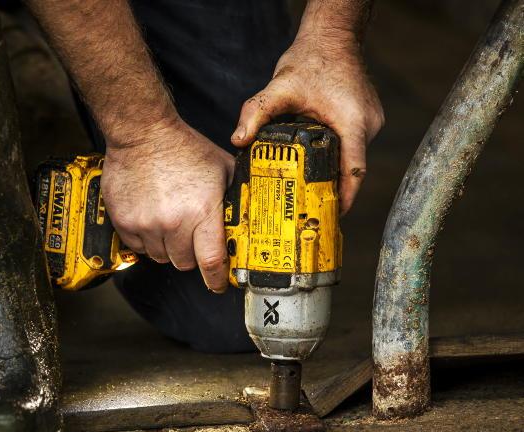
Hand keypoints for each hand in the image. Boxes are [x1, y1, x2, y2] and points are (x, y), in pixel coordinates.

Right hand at [102, 118, 233, 292]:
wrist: (143, 133)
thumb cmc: (184, 148)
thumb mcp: (222, 169)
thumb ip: (234, 197)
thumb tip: (249, 220)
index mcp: (202, 211)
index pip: (212, 262)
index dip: (217, 280)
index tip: (219, 284)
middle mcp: (174, 223)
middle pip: (185, 263)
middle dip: (191, 255)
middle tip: (191, 237)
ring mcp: (146, 224)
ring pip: (161, 257)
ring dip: (168, 247)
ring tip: (170, 222)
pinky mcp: (124, 222)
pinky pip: (138, 248)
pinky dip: (146, 240)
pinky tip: (151, 219)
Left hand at [231, 30, 383, 213]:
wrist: (332, 37)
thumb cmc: (311, 60)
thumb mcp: (279, 88)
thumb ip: (256, 113)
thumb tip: (238, 140)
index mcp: (354, 123)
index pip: (354, 173)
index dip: (343, 199)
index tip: (328, 216)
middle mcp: (369, 125)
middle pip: (351, 168)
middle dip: (330, 189)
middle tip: (307, 208)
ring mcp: (371, 122)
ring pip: (351, 157)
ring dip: (331, 172)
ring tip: (307, 190)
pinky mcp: (366, 119)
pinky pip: (351, 145)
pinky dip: (335, 156)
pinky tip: (313, 164)